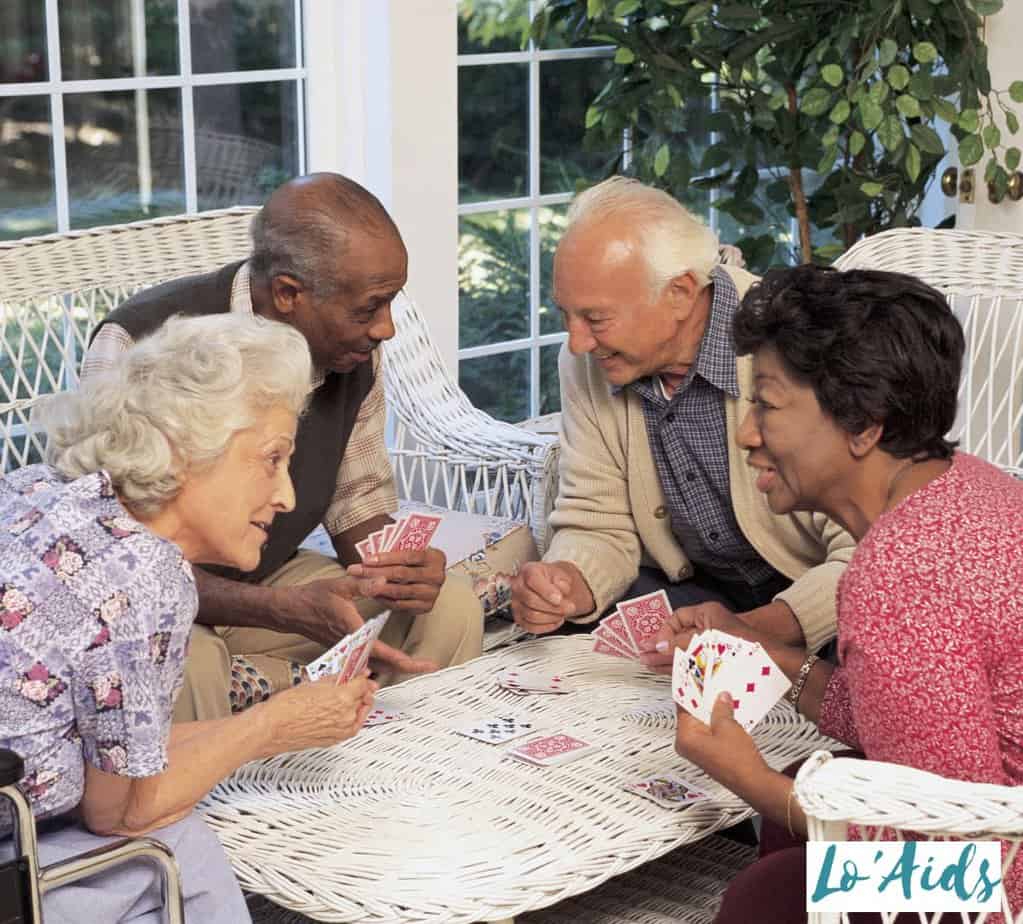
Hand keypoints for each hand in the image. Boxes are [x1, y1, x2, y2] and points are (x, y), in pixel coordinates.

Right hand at [261, 674, 377, 752]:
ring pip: (360, 713)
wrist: (271, 729)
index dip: (362, 675)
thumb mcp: (312, 683)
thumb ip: (334, 679)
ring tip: (350, 696)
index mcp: (342, 698)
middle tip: (358, 682)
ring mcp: (342, 730)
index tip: (361, 673)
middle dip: (363, 689)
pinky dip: (352, 717)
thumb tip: (344, 675)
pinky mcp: (336, 740)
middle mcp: (346, 715)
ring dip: (359, 703)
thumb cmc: (285, 708)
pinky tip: (343, 711)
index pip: (363, 683)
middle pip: (364, 698)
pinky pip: (352, 726)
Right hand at [287, 577, 431, 675]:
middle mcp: (351, 646)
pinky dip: (382, 664)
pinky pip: (365, 663)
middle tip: (430, 666)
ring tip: (416, 664)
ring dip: (395, 666)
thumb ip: (363, 584)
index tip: (427, 664)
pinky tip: (392, 661)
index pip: (385, 653)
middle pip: (384, 665)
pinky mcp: (343, 650)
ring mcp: (347, 651)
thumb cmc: (314, 596)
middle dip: (408, 667)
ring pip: (375, 666)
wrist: (290, 610)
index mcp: (354, 632)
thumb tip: (385, 581)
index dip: (408, 661)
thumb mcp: (339, 585)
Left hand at [347, 547, 446, 614]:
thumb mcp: (410, 550)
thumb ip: (395, 550)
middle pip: (402, 574)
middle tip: (356, 571)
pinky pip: (400, 604)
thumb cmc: (415, 561)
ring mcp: (432, 593)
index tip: (367, 559)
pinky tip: (372, 593)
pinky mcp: (426, 607)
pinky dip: (384, 599)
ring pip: (399, 591)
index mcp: (436, 557)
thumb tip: (369, 555)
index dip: (386, 558)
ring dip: (376, 587)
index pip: (409, 556)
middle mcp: (437, 575)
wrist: (428, 576)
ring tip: (360, 582)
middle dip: (376, 572)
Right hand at [510, 561, 592, 634]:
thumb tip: (560, 587)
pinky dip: (547, 626)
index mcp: (528, 570)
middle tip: (570, 608)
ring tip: (562, 613)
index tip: (559, 599)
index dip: (547, 592)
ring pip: (532, 616)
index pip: (533, 580)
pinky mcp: (519, 618)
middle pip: (532, 600)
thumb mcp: (562, 574)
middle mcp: (518, 586)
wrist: (550, 586)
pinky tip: (555, 620)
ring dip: (552, 617)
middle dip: (554, 607)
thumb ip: (562, 580)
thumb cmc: (553, 580)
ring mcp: (516, 603)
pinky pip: (531, 627)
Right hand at [639, 601, 752, 673]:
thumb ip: (682, 642)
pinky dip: (680, 666)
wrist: (774, 665)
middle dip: (660, 645)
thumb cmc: (747, 646)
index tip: (656, 644)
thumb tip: (661, 645)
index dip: (665, 630)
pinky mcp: (718, 662)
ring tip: (649, 664)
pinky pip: (694, 662)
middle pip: (678, 635)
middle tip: (644, 654)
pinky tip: (667, 671)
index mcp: (708, 613)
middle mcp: (709, 628)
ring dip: (667, 657)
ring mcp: (713, 646)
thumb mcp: (707, 638)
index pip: (678, 617)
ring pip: (684, 650)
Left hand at [674, 693, 769, 795]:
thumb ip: (721, 708)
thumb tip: (721, 697)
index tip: (696, 678)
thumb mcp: (728, 726)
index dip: (691, 691)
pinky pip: (710, 732)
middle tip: (712, 684)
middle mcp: (687, 745)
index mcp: (684, 737)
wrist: (753, 782)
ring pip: (702, 723)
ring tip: (723, 696)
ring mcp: (697, 751)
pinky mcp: (709, 754)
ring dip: (713, 711)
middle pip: (691, 714)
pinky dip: (717, 722)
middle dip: (703, 700)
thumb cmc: (738, 761)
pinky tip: (728, 712)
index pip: (682, 706)